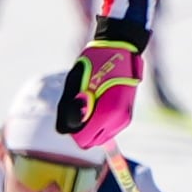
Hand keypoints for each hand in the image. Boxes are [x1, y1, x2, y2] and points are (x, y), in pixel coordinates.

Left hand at [55, 25, 143, 153]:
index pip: (82, 140)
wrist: (121, 50)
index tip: (73, 106)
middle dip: (81, 127)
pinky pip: (107, 129)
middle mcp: (119, 120)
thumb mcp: (74, 83)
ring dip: (91, 124)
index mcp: (106, 113)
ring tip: (92, 98)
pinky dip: (100, 121)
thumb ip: (68, 108)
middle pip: (90, 142)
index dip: (72, 127)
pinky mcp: (127, 116)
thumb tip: (64, 131)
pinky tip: (99, 100)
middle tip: (81, 101)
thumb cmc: (95, 62)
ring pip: (99, 137)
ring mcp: (125, 119)